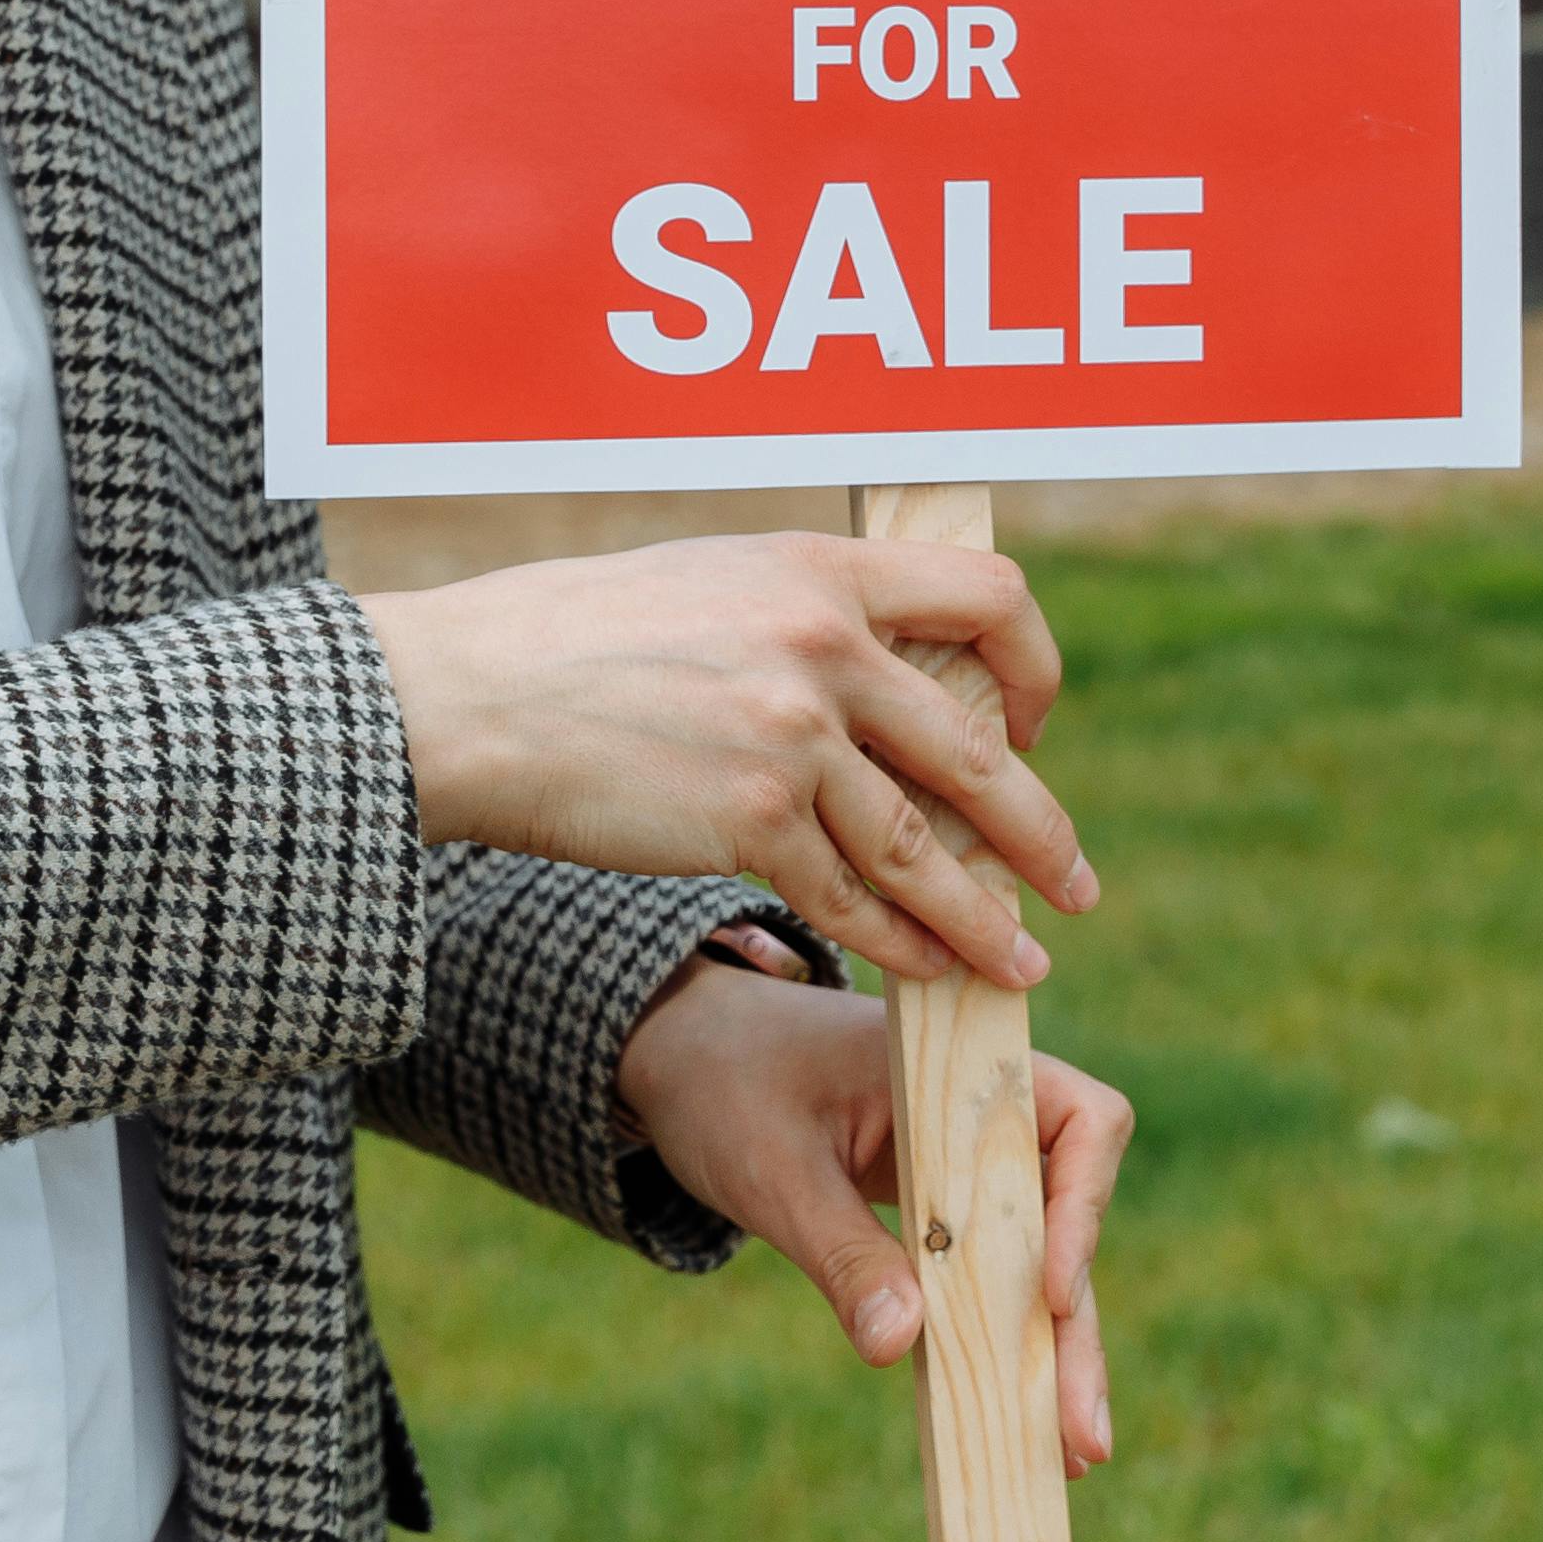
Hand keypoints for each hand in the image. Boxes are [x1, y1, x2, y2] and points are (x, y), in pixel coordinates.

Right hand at [354, 535, 1097, 988]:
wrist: (470, 696)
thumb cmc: (572, 638)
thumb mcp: (709, 582)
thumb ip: (805, 616)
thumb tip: (886, 677)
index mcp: (822, 571)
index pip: (990, 594)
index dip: (1032, 664)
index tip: (1026, 721)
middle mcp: (824, 647)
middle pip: (978, 749)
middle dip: (1039, 831)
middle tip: (1072, 883)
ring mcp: (792, 738)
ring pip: (927, 845)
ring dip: (986, 916)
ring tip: (1025, 965)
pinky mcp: (751, 821)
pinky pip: (854, 899)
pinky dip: (903, 944)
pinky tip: (932, 970)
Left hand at [619, 955, 1133, 1475]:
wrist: (686, 1054)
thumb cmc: (729, 1085)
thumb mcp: (776, 1169)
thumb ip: (841, 1249)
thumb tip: (899, 1347)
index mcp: (965, 1066)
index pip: (1083, 1119)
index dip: (1084, 1208)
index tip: (1052, 1294)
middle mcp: (988, 1115)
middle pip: (1072, 1216)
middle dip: (1078, 1326)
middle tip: (1083, 1434)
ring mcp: (972, 1169)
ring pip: (1040, 1261)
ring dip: (1055, 1352)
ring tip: (1071, 1452)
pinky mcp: (946, 1216)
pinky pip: (991, 1279)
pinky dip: (1003, 1344)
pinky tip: (1019, 1423)